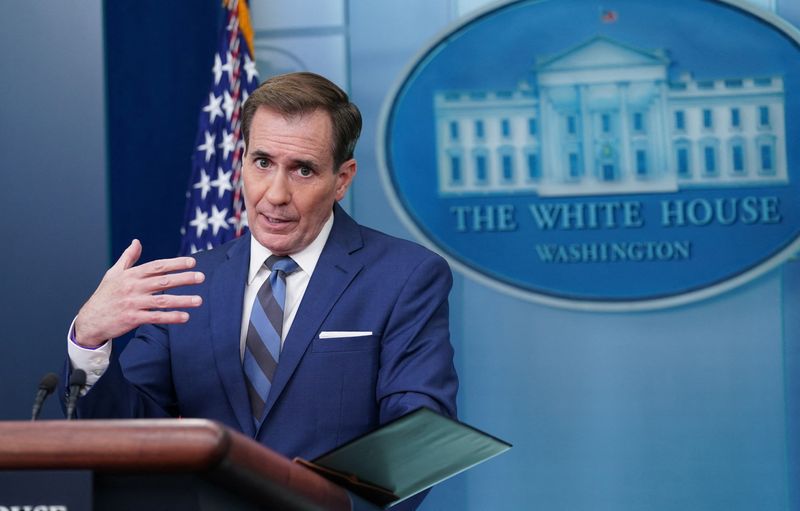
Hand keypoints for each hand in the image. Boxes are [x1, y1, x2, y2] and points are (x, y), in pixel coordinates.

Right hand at [73, 239, 204, 347]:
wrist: (90, 320)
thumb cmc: (104, 295)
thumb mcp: (113, 273)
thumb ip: (128, 258)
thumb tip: (137, 242)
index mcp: (131, 275)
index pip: (157, 266)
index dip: (175, 263)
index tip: (192, 262)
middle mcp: (133, 287)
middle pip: (162, 281)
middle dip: (183, 278)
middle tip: (201, 277)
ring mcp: (133, 303)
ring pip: (162, 301)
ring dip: (182, 300)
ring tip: (199, 300)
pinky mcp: (132, 318)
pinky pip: (155, 317)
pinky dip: (171, 317)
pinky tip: (185, 317)